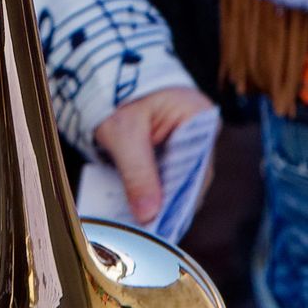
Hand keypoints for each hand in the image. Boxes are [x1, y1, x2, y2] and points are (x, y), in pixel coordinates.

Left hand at [92, 84, 216, 226]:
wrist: (106, 77)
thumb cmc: (118, 97)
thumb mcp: (124, 135)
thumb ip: (138, 174)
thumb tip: (149, 215)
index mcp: (199, 117)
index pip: (199, 168)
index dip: (183, 199)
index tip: (166, 224)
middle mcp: (201, 130)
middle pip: (191, 177)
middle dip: (171, 203)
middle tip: (153, 231)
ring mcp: (190, 139)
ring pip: (180, 179)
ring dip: (163, 199)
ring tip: (146, 225)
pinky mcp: (174, 147)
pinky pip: (169, 174)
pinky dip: (155, 189)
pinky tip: (141, 208)